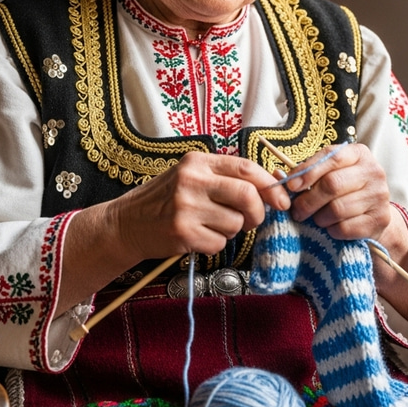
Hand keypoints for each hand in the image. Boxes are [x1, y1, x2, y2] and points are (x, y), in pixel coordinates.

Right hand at [109, 151, 290, 261]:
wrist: (126, 223)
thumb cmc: (164, 200)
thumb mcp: (190, 177)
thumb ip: (224, 179)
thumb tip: (271, 191)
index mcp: (197, 161)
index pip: (246, 168)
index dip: (270, 186)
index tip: (281, 201)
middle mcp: (191, 180)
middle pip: (247, 196)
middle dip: (257, 213)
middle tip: (250, 220)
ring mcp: (185, 207)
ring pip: (235, 224)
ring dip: (231, 231)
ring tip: (209, 225)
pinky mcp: (182, 232)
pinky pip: (219, 243)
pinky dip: (214, 244)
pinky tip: (196, 237)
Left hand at [284, 143, 392, 242]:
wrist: (373, 215)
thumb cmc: (343, 191)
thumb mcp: (327, 175)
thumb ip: (305, 173)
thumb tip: (277, 176)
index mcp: (358, 153)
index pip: (331, 157)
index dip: (307, 172)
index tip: (290, 186)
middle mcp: (374, 171)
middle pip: (332, 184)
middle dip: (308, 200)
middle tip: (296, 211)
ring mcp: (379, 195)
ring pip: (337, 209)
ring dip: (319, 217)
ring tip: (316, 218)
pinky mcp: (380, 219)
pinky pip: (345, 228)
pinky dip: (332, 231)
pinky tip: (331, 227)